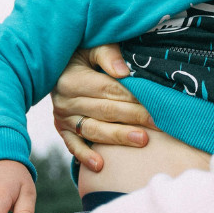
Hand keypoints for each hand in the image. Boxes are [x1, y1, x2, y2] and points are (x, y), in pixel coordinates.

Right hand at [53, 45, 152, 171]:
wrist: (55, 66)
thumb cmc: (80, 54)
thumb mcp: (91, 46)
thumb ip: (107, 54)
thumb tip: (124, 72)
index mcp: (72, 79)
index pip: (108, 90)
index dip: (133, 96)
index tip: (155, 102)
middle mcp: (65, 100)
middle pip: (106, 111)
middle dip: (134, 117)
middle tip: (159, 123)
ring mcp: (63, 118)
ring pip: (94, 130)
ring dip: (119, 137)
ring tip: (142, 140)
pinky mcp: (62, 130)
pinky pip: (73, 145)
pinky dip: (85, 156)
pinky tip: (100, 166)